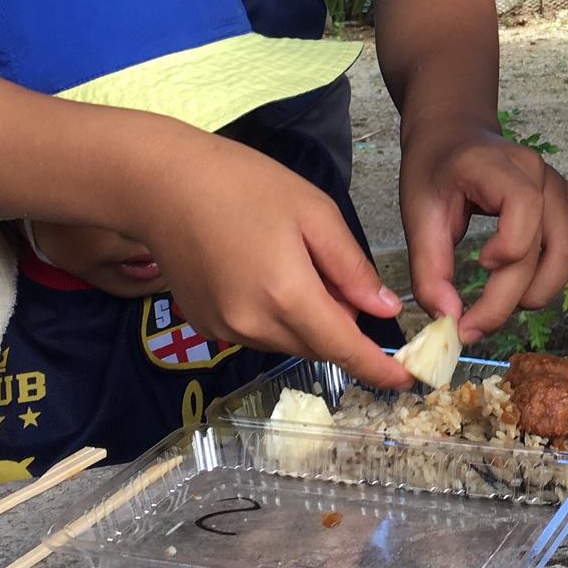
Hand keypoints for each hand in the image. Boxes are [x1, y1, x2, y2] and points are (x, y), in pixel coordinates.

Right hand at [127, 125, 409, 388]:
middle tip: (334, 271)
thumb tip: (385, 311)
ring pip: (290, 342)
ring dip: (307, 320)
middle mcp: (254, 326)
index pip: (344, 348)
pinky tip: (262, 272)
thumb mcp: (314, 213)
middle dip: (339, 323)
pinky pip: (259, 334)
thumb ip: (352, 269)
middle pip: (318, 345)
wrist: (163, 185)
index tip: (405, 381)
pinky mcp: (206, 327)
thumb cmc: (244, 185)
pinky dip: (275, 316)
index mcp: (287, 295)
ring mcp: (225, 331)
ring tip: (293, 262)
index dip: (377, 369)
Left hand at [399, 114, 567, 343]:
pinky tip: (538, 273)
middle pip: (555, 245)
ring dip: (544, 287)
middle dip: (518, 296)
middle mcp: (537, 171)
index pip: (525, 206)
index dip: (509, 248)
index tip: (479, 264)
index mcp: (496, 165)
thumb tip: (450, 319)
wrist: (453, 136)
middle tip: (478, 318)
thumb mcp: (416, 218)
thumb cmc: (433, 173)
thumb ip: (429, 272)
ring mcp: (559, 183)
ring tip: (506, 297)